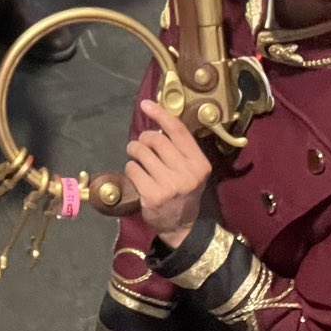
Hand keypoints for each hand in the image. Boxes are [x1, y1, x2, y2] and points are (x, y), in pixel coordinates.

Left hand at [125, 98, 208, 242]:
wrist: (181, 227)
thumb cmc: (184, 192)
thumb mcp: (191, 170)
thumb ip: (179, 150)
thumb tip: (157, 123)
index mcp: (199, 163)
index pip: (179, 131)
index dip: (161, 114)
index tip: (146, 104)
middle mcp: (187, 173)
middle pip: (157, 140)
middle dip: (144, 138)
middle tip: (141, 144)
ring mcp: (170, 185)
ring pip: (142, 153)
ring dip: (135, 151)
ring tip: (136, 156)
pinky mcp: (152, 195)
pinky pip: (133, 169)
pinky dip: (131, 168)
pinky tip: (136, 175)